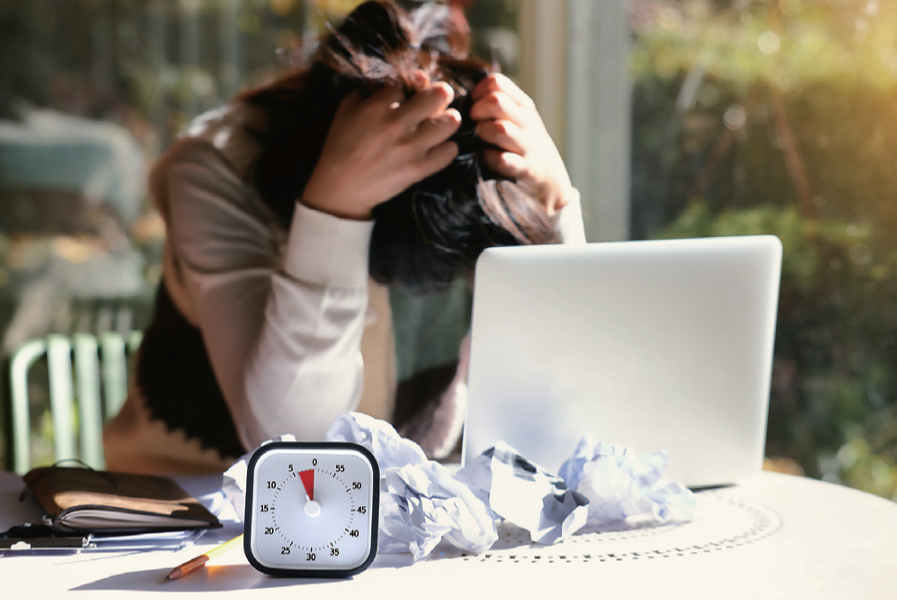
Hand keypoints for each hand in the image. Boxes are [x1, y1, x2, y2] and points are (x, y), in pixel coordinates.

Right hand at [301, 71, 461, 219]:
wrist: (341, 187)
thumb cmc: (340, 146)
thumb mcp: (345, 110)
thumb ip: (366, 93)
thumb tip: (388, 83)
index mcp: (377, 106)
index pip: (406, 85)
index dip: (408, 89)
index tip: (406, 97)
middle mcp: (397, 123)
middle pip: (437, 96)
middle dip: (441, 93)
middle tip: (441, 97)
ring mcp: (410, 147)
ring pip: (450, 123)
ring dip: (450, 119)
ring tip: (447, 121)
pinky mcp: (418, 169)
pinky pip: (448, 153)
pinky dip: (448, 148)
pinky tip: (441, 146)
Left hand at [470, 73, 572, 214]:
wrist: (550, 179)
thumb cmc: (523, 145)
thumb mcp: (517, 119)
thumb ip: (497, 104)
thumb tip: (464, 93)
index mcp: (523, 105)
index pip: (496, 82)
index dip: (477, 92)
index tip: (473, 106)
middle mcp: (527, 122)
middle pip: (495, 102)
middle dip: (476, 111)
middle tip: (472, 124)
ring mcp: (528, 145)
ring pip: (499, 129)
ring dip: (482, 134)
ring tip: (479, 141)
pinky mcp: (526, 169)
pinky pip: (502, 160)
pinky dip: (490, 159)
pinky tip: (486, 159)